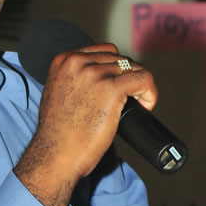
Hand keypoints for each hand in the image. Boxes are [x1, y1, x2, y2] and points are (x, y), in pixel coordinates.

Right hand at [14, 44, 156, 205]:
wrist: (55, 154)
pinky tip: (147, 105)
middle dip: (127, 78)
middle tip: (129, 99)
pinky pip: (144, 79)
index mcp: (64, 60)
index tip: (117, 86)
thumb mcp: (57, 93)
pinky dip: (150, 92)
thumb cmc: (57, 133)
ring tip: (138, 104)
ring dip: (140, 86)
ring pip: (134, 68)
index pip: (103, 52)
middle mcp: (78, 62)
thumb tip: (97, 79)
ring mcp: (94, 74)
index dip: (116, 69)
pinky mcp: (111, 88)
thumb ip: (73, 79)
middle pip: (120, 59)